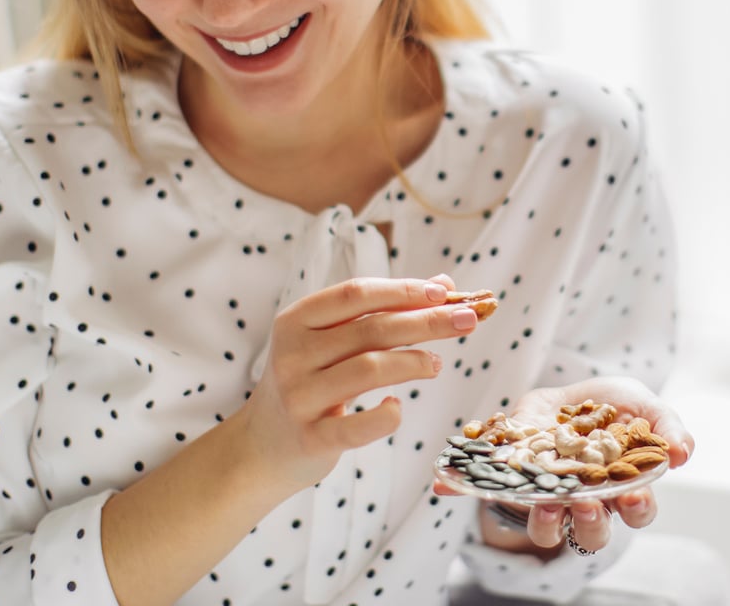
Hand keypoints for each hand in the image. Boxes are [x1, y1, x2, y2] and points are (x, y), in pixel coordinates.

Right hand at [242, 274, 474, 492]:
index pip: (355, 293)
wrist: (262, 446)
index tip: (444, 291)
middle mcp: (293, 354)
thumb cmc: (310, 382)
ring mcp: (299, 397)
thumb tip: (443, 284)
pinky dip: (386, 416)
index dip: (402, 290)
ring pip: (369, 369)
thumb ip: (380, 312)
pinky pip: (357, 426)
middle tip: (468, 319)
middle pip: (371, 328)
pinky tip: (398, 407)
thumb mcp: (332, 342)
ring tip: (437, 363)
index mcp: (296, 321)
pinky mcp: (311, 438)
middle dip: (426, 321)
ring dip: (413, 362)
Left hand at [441, 376, 693, 555]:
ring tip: (542, 501)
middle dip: (589, 520)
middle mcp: (587, 501)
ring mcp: (548, 493)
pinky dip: (464, 489)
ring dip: (544, 519)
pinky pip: (490, 492)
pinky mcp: (514, 477)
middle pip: (592, 530)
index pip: (638, 512)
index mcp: (623, 489)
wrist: (570, 392)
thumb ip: (667, 426)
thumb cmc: (614, 406)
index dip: (637, 509)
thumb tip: (683, 453)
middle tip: (584, 501)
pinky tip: (444, 483)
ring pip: (547, 527)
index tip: (633, 497)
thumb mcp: (644, 405)